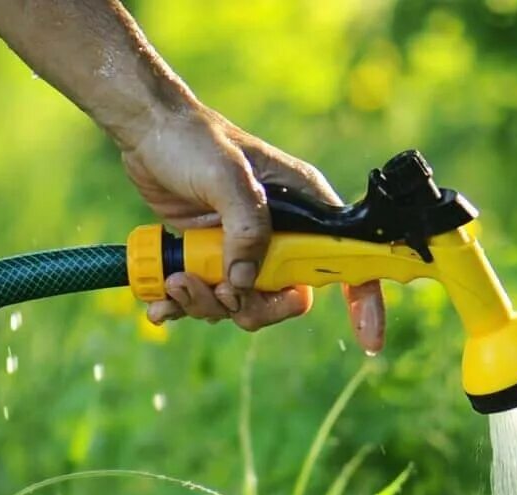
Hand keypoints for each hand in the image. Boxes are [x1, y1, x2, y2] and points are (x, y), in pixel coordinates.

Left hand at [122, 104, 385, 352]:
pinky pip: (208, 299)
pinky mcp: (212, 258)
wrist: (147, 132)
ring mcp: (245, 249)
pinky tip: (160, 301)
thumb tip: (244, 283)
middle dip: (254, 308)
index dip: (364, 301)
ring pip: (243, 303)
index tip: (368, 340)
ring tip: (174, 282)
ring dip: (207, 304)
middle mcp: (281, 234)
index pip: (348, 259)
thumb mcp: (226, 174)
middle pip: (289, 297)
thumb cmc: (193, 139)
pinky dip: (183, 306)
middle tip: (221, 295)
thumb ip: (245, 226)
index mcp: (304, 207)